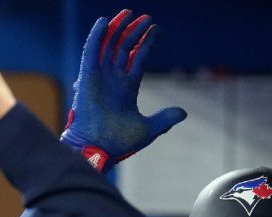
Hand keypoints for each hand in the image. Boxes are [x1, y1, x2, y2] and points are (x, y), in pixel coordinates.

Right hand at [61, 10, 186, 171]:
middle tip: (145, 17)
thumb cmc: (120, 141)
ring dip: (118, 29)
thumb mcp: (149, 128)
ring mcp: (100, 76)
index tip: (156, 29)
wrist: (98, 148)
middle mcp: (113, 78)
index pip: (137, 58)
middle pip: (124, 48)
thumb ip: (164, 119)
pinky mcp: (87, 76)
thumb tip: (183, 112)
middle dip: (135, 32)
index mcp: (126, 88)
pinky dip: (97, 36)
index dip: (146, 43)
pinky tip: (105, 22)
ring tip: (129, 14)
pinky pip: (91, 51)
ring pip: (109, 45)